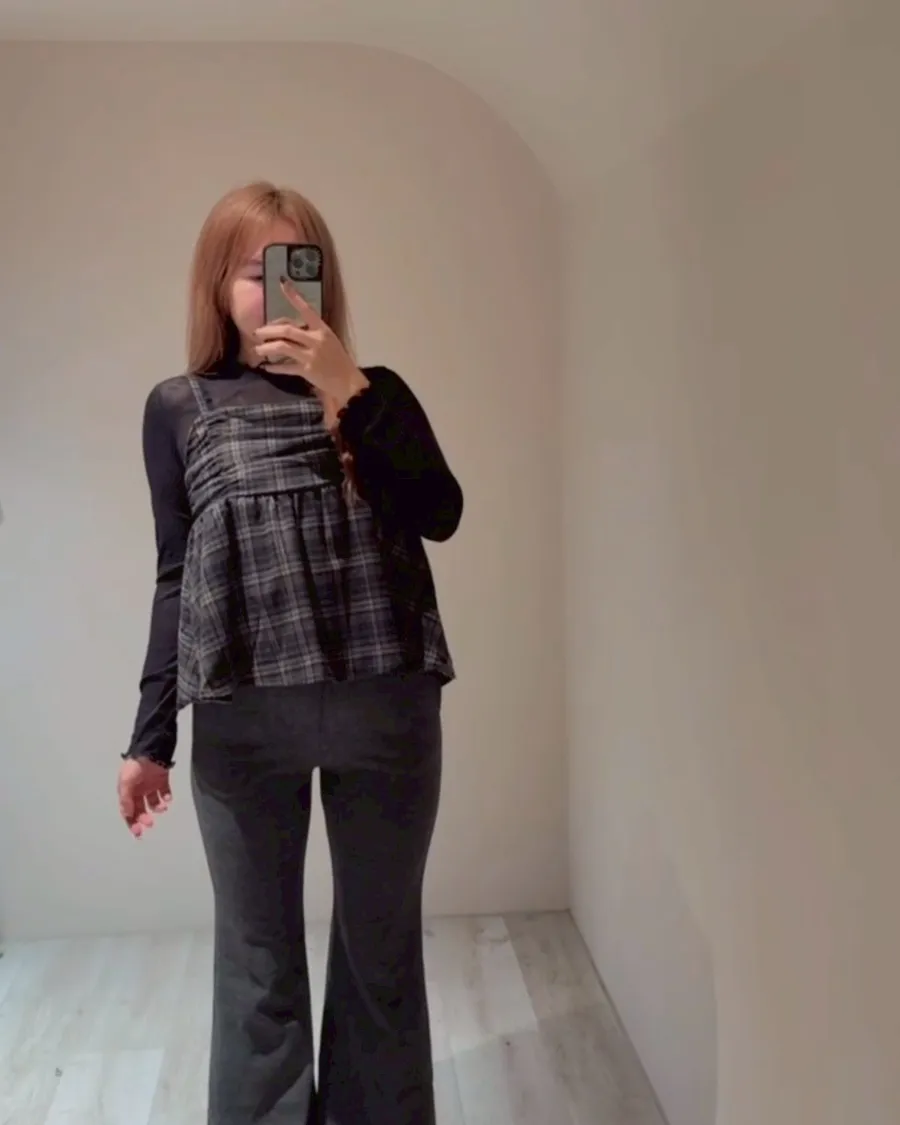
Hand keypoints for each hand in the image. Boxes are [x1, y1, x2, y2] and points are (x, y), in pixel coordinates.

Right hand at [117, 757, 171, 838]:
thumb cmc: (134, 767)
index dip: (132, 823)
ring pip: (153, 803)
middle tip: (150, 824)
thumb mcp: (126, 783)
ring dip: (157, 809)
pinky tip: (167, 798)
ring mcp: (150, 786)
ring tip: (162, 808)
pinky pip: (165, 793)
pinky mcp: (162, 781)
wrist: (150, 751)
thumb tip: (127, 815)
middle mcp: (138, 792)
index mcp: (127, 793)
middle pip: (141, 810)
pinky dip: (166, 797)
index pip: (129, 812)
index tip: (138, 833)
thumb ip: (126, 800)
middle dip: (144, 819)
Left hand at [254, 279, 368, 407]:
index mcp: (322, 329)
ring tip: (258, 350)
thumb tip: (287, 330)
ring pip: (283, 347)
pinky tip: (267, 367)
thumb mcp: (328, 341)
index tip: (282, 283)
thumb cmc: (338, 360)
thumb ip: (310, 334)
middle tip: (258, 333)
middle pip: (287, 330)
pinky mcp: (307, 370)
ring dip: (267, 347)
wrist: (348, 381)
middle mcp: (316, 339)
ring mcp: (311, 355)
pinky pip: (286, 367)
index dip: (294, 296)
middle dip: (269, 330)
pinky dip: (275, 367)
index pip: (306, 309)